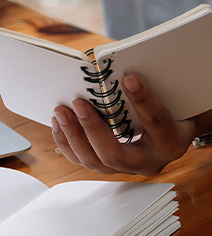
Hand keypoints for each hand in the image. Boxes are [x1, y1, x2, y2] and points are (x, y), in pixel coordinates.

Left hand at [51, 73, 210, 175]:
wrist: (176, 129)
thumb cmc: (175, 109)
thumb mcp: (172, 96)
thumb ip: (155, 85)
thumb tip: (124, 69)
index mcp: (171, 141)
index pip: (157, 123)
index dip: (143, 100)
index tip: (129, 78)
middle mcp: (149, 161)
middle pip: (116, 155)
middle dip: (93, 129)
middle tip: (78, 103)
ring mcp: (127, 167)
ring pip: (95, 162)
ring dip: (74, 135)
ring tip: (61, 111)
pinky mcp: (109, 165)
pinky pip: (83, 160)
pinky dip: (68, 142)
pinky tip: (59, 124)